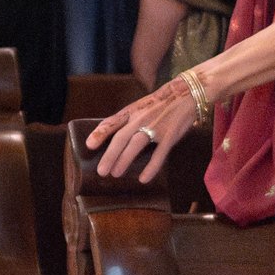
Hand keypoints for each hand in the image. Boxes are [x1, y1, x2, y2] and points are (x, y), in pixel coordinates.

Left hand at [85, 77, 199, 185]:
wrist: (184, 95)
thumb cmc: (158, 105)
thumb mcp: (138, 107)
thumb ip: (125, 120)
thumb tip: (109, 137)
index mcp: (131, 111)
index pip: (111, 122)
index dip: (99, 133)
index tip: (89, 145)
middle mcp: (140, 118)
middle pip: (121, 137)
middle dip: (110, 155)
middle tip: (101, 171)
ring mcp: (155, 127)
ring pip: (136, 145)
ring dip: (124, 160)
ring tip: (115, 174)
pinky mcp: (170, 135)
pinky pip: (159, 154)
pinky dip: (151, 167)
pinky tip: (143, 179)